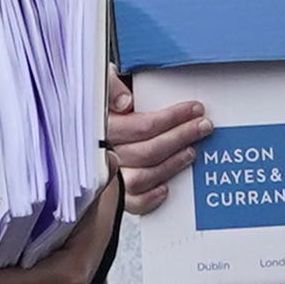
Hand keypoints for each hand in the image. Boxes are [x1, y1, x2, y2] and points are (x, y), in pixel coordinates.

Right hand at [107, 65, 210, 214]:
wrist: (82, 122)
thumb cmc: (99, 103)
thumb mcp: (101, 81)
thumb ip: (110, 85)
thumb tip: (124, 102)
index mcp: (100, 127)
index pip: (141, 126)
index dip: (172, 118)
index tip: (194, 110)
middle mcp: (103, 153)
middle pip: (147, 152)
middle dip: (181, 137)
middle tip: (202, 127)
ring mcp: (107, 176)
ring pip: (141, 178)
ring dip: (171, 165)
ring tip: (191, 151)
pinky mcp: (113, 195)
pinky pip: (132, 202)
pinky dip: (151, 198)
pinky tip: (166, 187)